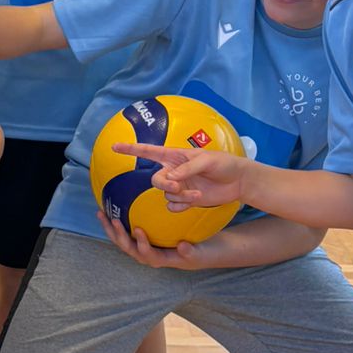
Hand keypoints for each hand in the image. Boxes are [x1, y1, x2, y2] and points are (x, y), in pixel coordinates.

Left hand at [100, 209, 204, 270]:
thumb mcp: (200, 253)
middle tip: (112, 219)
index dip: (141, 244)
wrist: (207, 250)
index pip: (147, 255)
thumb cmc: (204, 252)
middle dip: (118, 235)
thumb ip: (190, 252)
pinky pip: (128, 231)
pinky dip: (119, 221)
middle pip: (129, 248)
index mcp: (161, 260)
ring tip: (102, 213)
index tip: (138, 229)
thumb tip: (182, 246)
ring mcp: (146, 246)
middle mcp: (150, 255)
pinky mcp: (145, 238)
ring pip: (124, 239)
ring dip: (112, 228)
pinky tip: (111, 208)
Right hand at [115, 140, 249, 210]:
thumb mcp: (207, 161)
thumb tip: (171, 179)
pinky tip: (195, 200)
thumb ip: (187, 168)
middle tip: (178, 186)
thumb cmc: (224, 164)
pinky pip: (173, 206)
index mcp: (175, 156)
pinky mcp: (186, 199)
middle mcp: (174, 171)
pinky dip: (182, 205)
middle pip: (156, 180)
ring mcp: (179, 186)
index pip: (149, 151)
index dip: (131, 149)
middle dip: (165, 185)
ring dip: (180, 196)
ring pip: (166, 195)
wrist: (238, 181)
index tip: (114, 147)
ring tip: (198, 194)